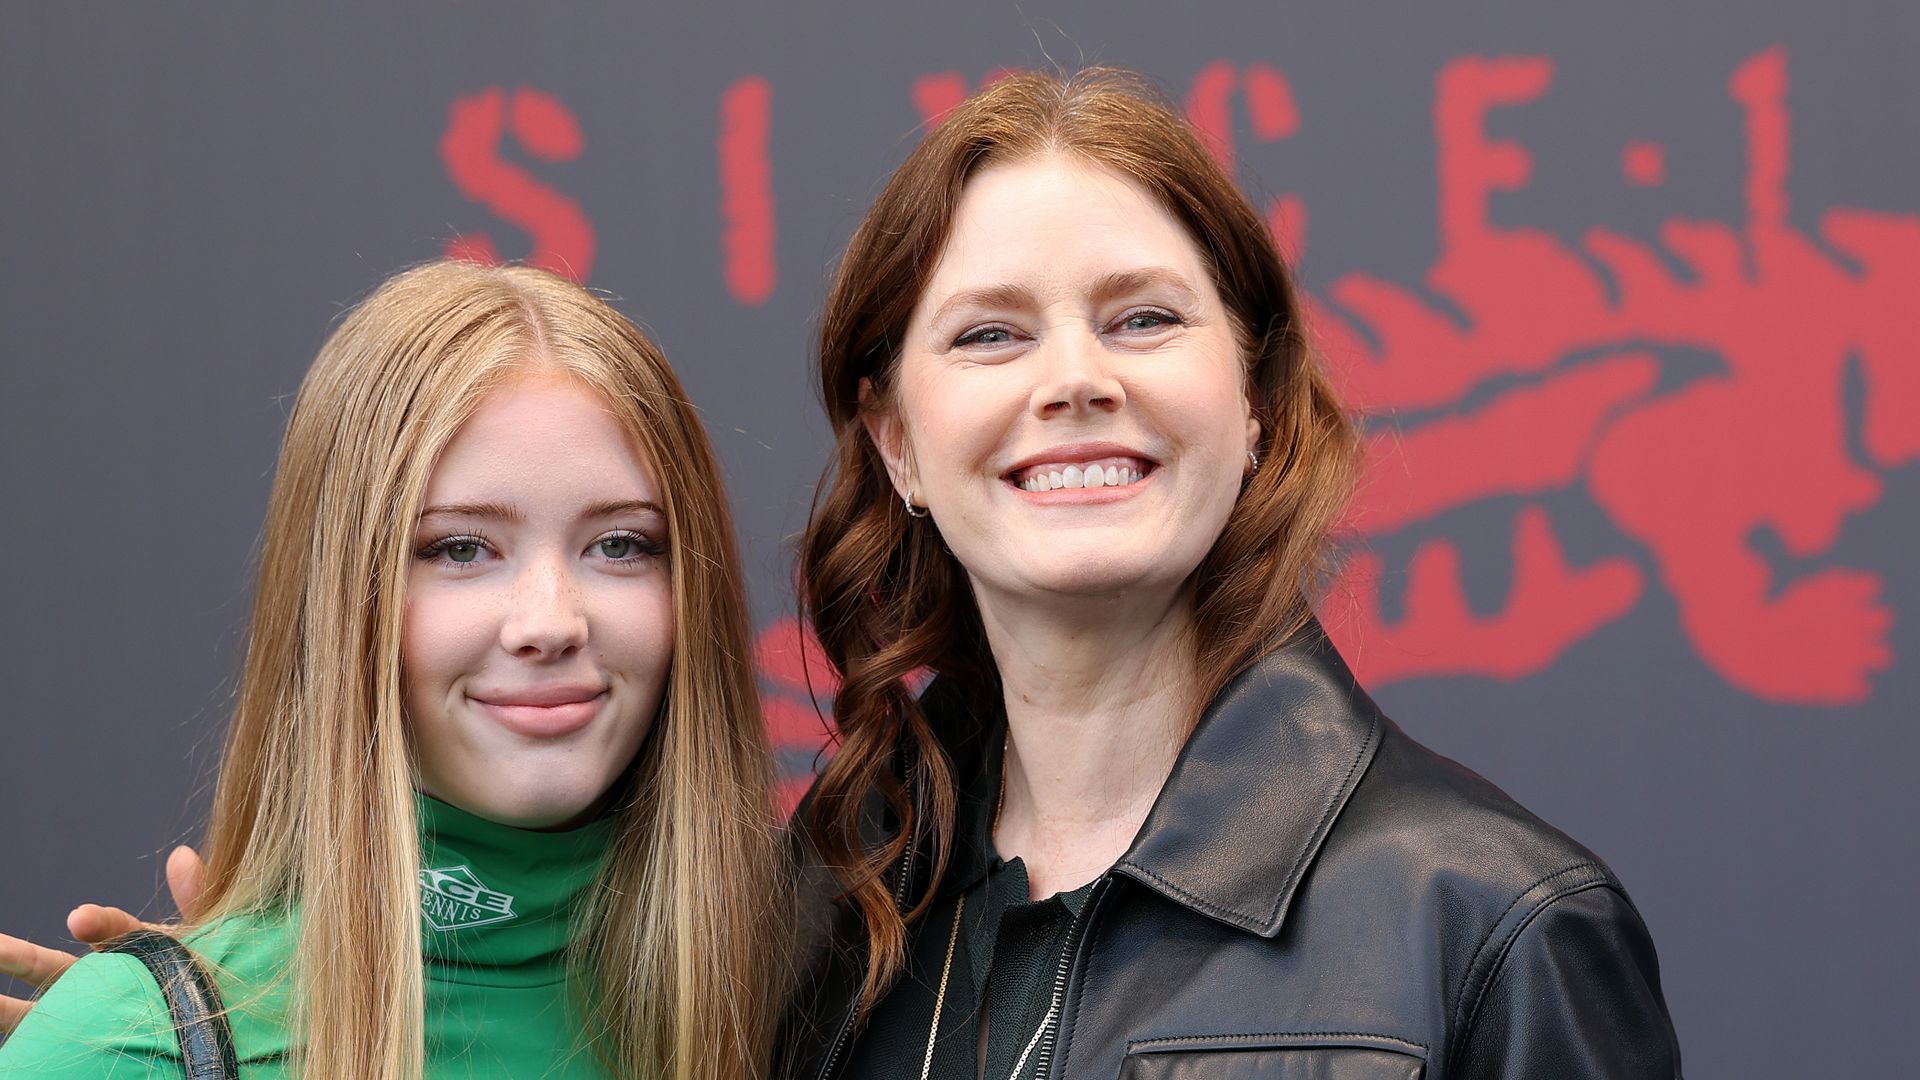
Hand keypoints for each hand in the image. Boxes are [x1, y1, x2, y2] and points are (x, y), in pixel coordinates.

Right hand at [0, 845, 204, 1032]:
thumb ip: (196, 898)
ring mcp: (89, 1012)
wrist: (223, 1026)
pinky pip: (46, 1039)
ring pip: (38, 1007)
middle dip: (20, 956)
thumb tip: (181, 855)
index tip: (82, 920)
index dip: (100, 923)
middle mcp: (103, 980)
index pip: (113, 930)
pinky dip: (16, 1030)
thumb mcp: (210, 937)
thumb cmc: (214, 978)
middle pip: (52, 967)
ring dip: (5, 1003)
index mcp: (134, 950)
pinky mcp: (82, 1041)